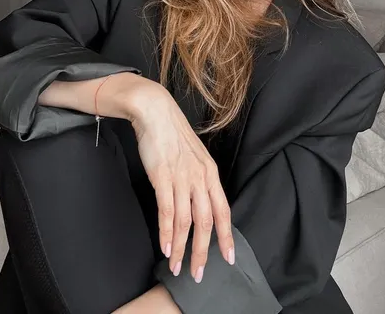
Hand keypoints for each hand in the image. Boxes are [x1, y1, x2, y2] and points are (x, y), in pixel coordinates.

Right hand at [128, 82, 234, 281]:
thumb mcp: (194, 156)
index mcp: (210, 172)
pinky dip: (167, 232)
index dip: (227, 236)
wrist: (155, 112)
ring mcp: (182, 177)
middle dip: (203, 252)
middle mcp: (200, 177)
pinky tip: (166, 247)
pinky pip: (167, 211)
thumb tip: (200, 202)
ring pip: (186, 222)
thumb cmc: (173, 135)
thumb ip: (198, 179)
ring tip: (177, 266)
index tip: (229, 257)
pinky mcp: (163, 177)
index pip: (223, 210)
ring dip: (182, 248)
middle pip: (206, 222)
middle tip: (198, 273)